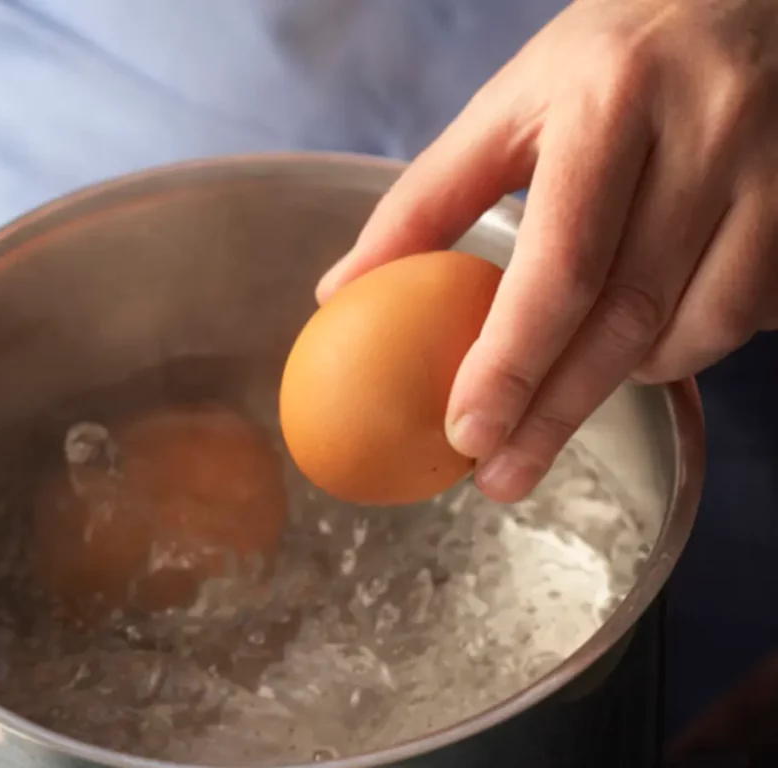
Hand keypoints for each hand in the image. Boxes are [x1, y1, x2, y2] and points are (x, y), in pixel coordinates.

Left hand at [318, 0, 777, 501]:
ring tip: (570, 390)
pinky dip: (693, 342)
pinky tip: (650, 336)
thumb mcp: (513, 102)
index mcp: (609, 103)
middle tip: (501, 479)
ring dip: (625, 379)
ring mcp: (774, 172)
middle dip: (557, 415)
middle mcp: (705, 135)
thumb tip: (343, 291)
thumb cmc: (616, 53)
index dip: (511, 363)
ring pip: (700, 328)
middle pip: (625, 316)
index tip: (464, 435)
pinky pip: (751, 311)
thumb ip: (429, 197)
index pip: (558, 264)